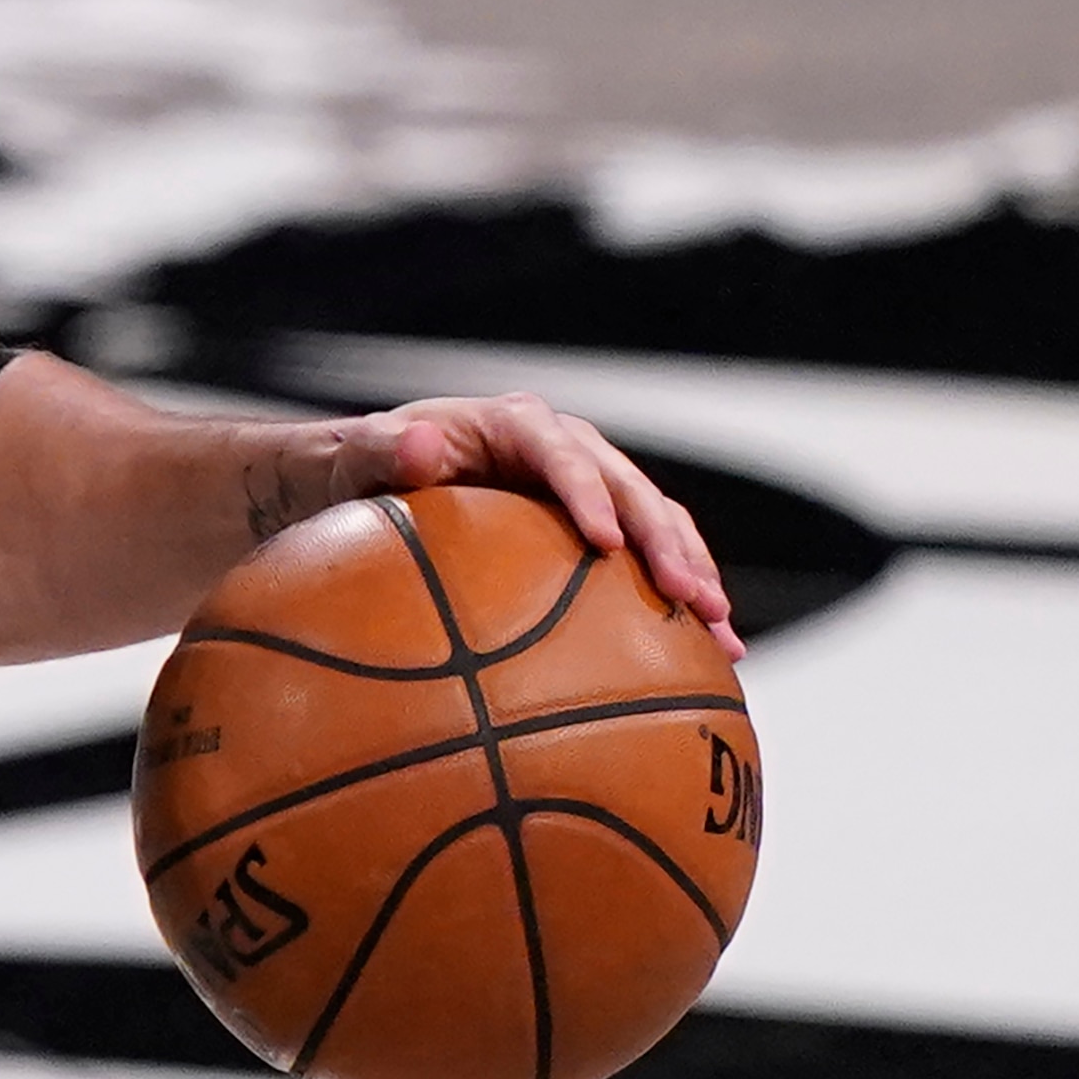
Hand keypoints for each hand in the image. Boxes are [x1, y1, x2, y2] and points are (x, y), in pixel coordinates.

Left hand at [325, 394, 744, 659]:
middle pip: (628, 488)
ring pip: (657, 522)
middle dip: (665, 542)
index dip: (587, 492)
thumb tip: (419, 444)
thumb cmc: (357, 471)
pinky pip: (648, 559)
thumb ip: (383, 452)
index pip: (559, 452)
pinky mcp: (595, 528)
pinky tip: (713, 654)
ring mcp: (586, 487)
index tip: (605, 542)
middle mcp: (562, 448)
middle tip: (693, 598)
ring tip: (723, 635)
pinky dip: (679, 599)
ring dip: (692, 574)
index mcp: (511, 424)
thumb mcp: (355, 460)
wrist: (368, 485)